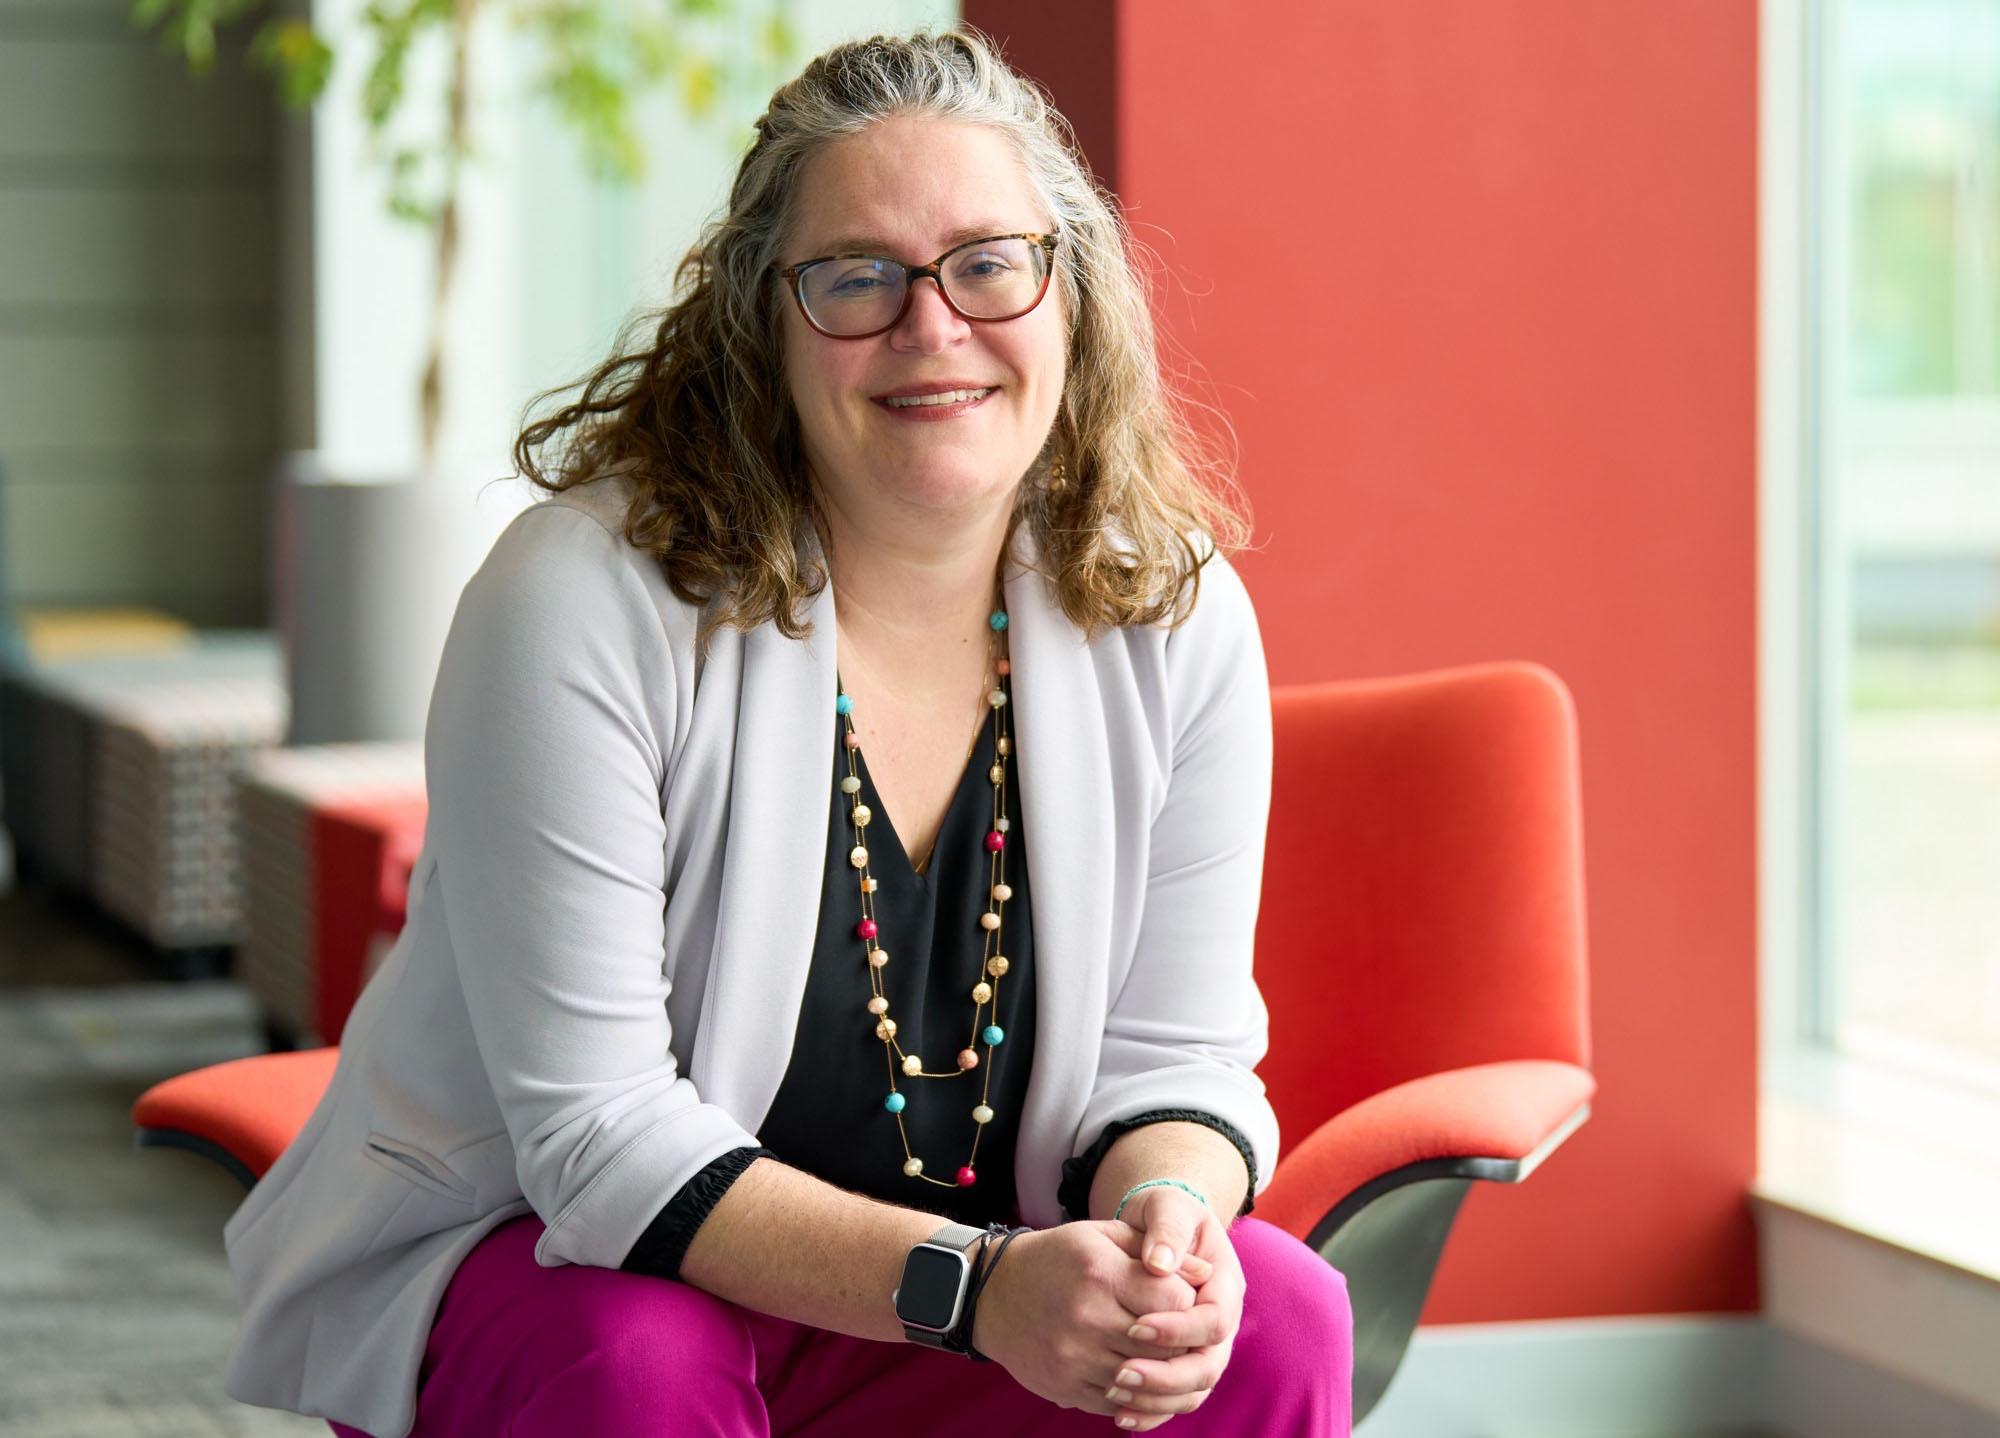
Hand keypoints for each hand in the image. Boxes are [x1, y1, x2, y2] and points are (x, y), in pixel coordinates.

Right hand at [968, 1220, 1211, 1418]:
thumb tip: (1206, 1275)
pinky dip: (1139, 1395)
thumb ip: (1152, 1250)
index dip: (1189, 1299)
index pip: (1173, 1299)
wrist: (993, 1295)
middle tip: (1186, 1332)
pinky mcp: (1066, 1387)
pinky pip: (1119, 1404)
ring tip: (1169, 1356)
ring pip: (1146, 1379)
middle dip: (1184, 1340)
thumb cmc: (1057, 1258)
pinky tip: (1142, 1376)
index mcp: (1100, 1274)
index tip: (1186, 1297)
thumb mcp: (1100, 1236)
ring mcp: (1075, 1358)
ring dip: (1166, 1372)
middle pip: (1166, 1344)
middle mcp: (1088, 1318)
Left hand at [1101, 1186, 1245, 1430]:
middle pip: (1208, 1366)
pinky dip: (1151, 1411)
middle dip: (1166, 1376)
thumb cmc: (1165, 1214)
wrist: (1161, 1229)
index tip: (1135, 1326)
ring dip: (1156, 1399)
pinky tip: (1120, 1415)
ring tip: (1113, 1393)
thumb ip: (1167, 1230)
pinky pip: (1175, 1399)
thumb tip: (1160, 1263)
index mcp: (1225, 1285)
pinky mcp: (1182, 1362)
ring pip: (1193, 1390)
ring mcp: (1204, 1346)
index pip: (1214, 1320)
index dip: (1178, 1329)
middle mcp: (1221, 1323)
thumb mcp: (1168, 1208)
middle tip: (1120, 1373)